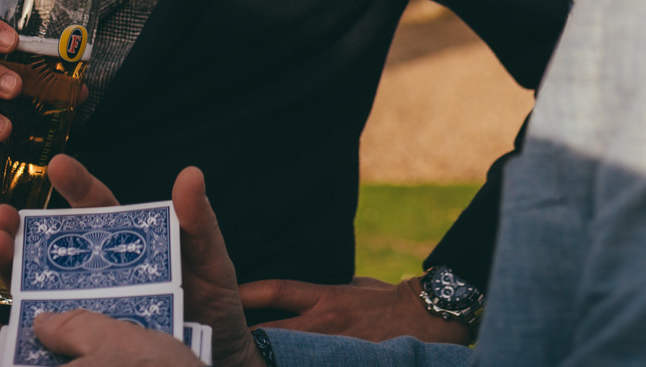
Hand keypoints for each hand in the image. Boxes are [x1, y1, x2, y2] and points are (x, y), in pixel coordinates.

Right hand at [0, 157, 266, 366]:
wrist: (217, 359)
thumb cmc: (212, 303)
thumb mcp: (209, 261)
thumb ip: (197, 223)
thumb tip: (191, 175)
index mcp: (125, 246)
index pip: (96, 210)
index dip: (76, 186)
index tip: (58, 165)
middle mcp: (95, 276)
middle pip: (50, 248)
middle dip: (22, 229)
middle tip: (2, 215)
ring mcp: (81, 312)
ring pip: (31, 288)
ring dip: (3, 269)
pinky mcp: (71, 351)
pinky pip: (28, 343)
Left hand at [240, 275, 471, 344]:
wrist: (428, 318)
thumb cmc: (387, 299)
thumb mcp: (351, 286)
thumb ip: (320, 293)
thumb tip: (291, 300)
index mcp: (325, 297)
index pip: (276, 290)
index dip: (247, 293)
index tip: (223, 295)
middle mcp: (324, 324)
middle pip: (272, 331)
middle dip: (244, 339)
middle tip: (216, 341)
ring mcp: (334, 348)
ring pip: (288, 356)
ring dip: (265, 359)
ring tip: (233, 360)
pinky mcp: (345, 360)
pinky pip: (313, 365)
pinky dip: (296, 366)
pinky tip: (274, 366)